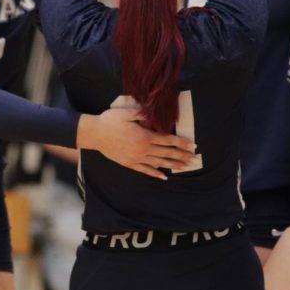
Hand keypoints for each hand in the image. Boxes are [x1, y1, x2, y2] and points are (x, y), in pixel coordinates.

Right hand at [77, 106, 196, 179]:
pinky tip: (164, 177)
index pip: (168, 140)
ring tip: (185, 168)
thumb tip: (155, 113)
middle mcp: (143, 149)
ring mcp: (136, 158)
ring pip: (159, 163)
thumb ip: (142, 113)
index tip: (192, 145)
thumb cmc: (110, 121)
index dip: (181, 143)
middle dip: (182, 156)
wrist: (94, 134)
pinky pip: (145, 170)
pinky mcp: (129, 163)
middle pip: (167, 153)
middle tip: (194, 159)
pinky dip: (155, 174)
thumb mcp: (126, 113)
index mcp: (144, 136)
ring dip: (173, 165)